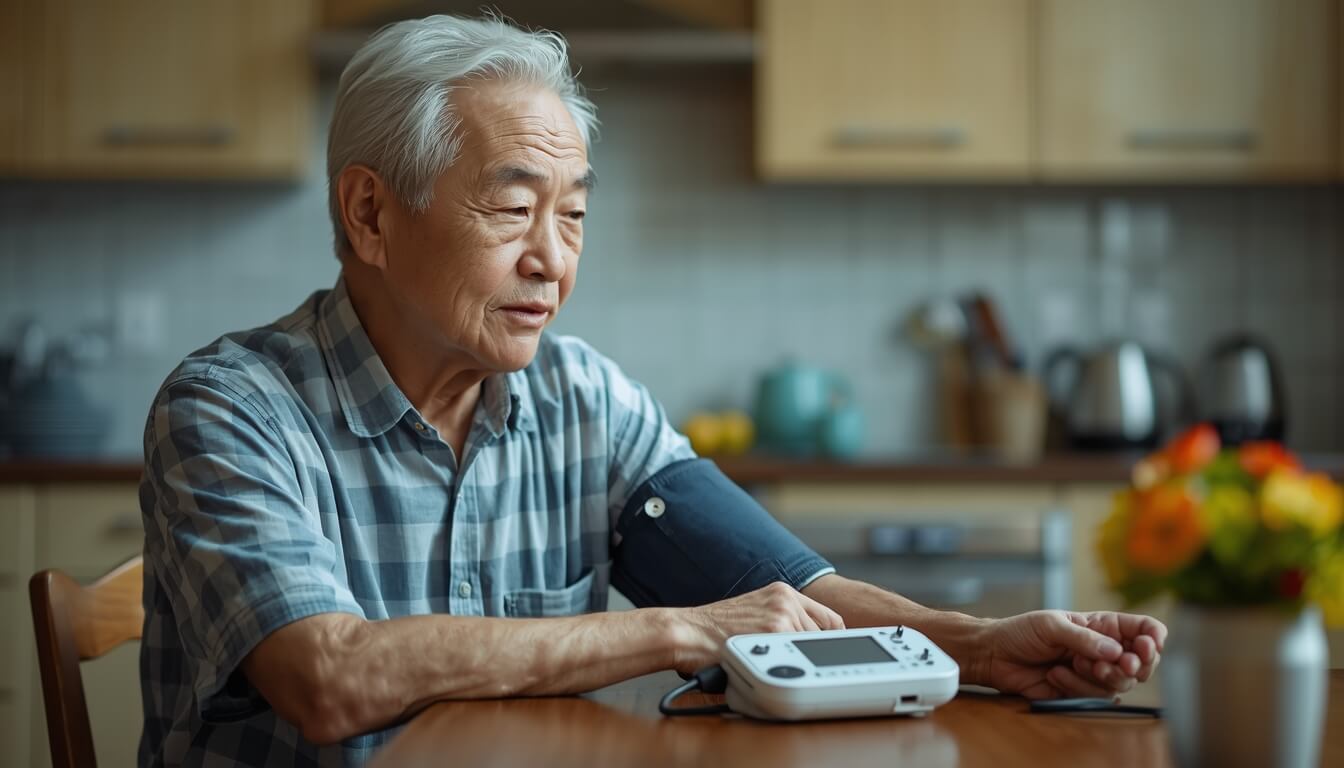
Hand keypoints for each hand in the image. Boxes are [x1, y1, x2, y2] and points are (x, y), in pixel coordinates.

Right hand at [671, 582, 845, 673]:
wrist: (688, 633)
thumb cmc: (715, 631)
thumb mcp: (755, 613)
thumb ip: (781, 620)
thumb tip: (808, 642)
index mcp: (783, 592)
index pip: (829, 618)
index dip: (831, 640)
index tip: (827, 654)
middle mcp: (786, 600)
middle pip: (824, 635)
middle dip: (810, 654)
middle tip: (794, 667)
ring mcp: (782, 616)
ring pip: (811, 649)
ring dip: (796, 663)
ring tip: (772, 668)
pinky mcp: (774, 633)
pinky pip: (797, 658)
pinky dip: (788, 670)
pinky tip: (770, 671)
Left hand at [976, 610, 1166, 699]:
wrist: (995, 655)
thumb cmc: (1021, 631)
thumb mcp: (1051, 626)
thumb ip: (1084, 639)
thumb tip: (1115, 651)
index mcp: (1101, 625)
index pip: (1141, 629)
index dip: (1153, 638)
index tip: (1148, 645)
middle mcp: (1103, 649)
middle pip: (1141, 662)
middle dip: (1133, 665)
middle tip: (1119, 664)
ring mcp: (1093, 671)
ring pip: (1120, 683)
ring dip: (1101, 676)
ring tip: (1074, 663)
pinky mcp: (1080, 690)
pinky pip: (1094, 696)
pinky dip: (1076, 685)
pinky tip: (1055, 674)